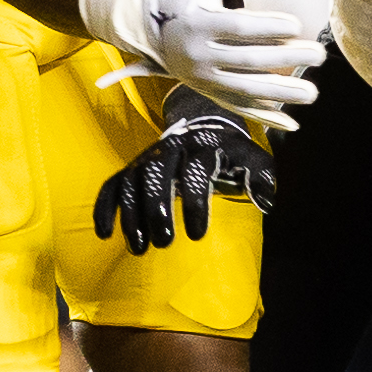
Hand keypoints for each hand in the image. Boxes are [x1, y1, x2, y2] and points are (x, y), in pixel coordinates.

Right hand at [79, 0, 325, 130]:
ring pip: (247, 91)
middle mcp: (199, 55)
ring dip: (281, 95)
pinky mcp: (206, 90)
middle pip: (249, 62)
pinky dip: (264, 118)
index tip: (296, 25)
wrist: (133, 22)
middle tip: (319, 54)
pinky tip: (292, 126)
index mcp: (198, 23)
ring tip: (313, 93)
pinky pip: (238, 107)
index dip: (267, 28)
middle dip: (286, 61)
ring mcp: (203, 78)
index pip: (238, 28)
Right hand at [92, 95, 276, 253]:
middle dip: (156, 208)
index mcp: (202, 145)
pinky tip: (104, 233)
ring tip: (139, 248)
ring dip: (131, 215)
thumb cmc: (230, 151)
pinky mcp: (132, 167)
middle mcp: (171, 147)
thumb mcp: (251, 157)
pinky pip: (112, 184)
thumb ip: (260, 176)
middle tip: (163, 242)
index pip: (194, 170)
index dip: (194, 203)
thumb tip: (267, 201)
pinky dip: (105, 207)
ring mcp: (148, 156)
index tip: (197, 235)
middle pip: (156, 173)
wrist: (204, 123)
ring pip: (131, 181)